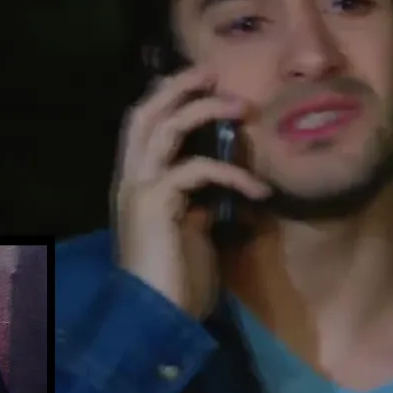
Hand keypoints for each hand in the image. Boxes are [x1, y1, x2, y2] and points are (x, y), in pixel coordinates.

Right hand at [112, 65, 270, 319]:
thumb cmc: (178, 283)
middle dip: (176, 87)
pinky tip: (262, 189)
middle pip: (143, 115)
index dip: (167, 99)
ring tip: (242, 106)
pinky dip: (233, 173)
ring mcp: (139, 190)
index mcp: (136, 186)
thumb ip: (200, 204)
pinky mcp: (157, 204)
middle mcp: (130, 181)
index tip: (202, 82)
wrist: (158, 320)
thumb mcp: (193, 232)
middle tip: (212, 72)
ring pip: (164, 129)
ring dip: (203, 110)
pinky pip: (197, 169)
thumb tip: (224, 186)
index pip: (143, 127)